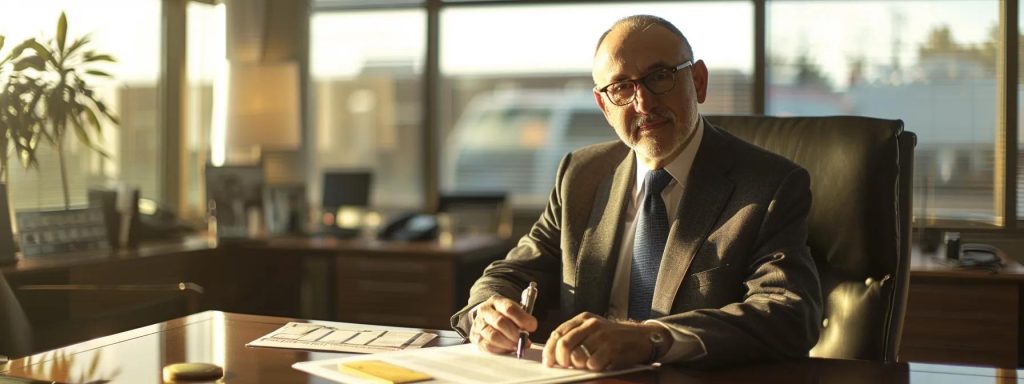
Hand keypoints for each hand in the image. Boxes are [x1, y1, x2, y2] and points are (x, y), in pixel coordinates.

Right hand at [469, 295, 537, 353]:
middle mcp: (485, 310)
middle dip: (515, 334)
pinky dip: (500, 349)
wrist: (488, 317)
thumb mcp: (514, 311)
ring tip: (517, 346)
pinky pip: (488, 346)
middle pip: (500, 322)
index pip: (509, 308)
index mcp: (496, 301)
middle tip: (524, 340)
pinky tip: (507, 349)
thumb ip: (522, 319)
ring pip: (493, 336)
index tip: (532, 327)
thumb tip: (528, 333)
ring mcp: (478, 324)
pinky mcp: (475, 337)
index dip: (522, 319)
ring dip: (508, 343)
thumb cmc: (505, 316)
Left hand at [543, 312, 662, 370]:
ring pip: (577, 356)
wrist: (640, 337)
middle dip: (561, 360)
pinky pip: (592, 364)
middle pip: (564, 344)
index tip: (548, 362)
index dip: (549, 350)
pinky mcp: (612, 348)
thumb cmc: (613, 336)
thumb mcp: (592, 328)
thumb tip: (554, 353)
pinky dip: (592, 368)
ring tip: (586, 364)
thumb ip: (574, 336)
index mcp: (583, 318)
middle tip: (565, 367)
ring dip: (578, 365)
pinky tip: (598, 365)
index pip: (558, 333)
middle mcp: (591, 324)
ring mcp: (602, 336)